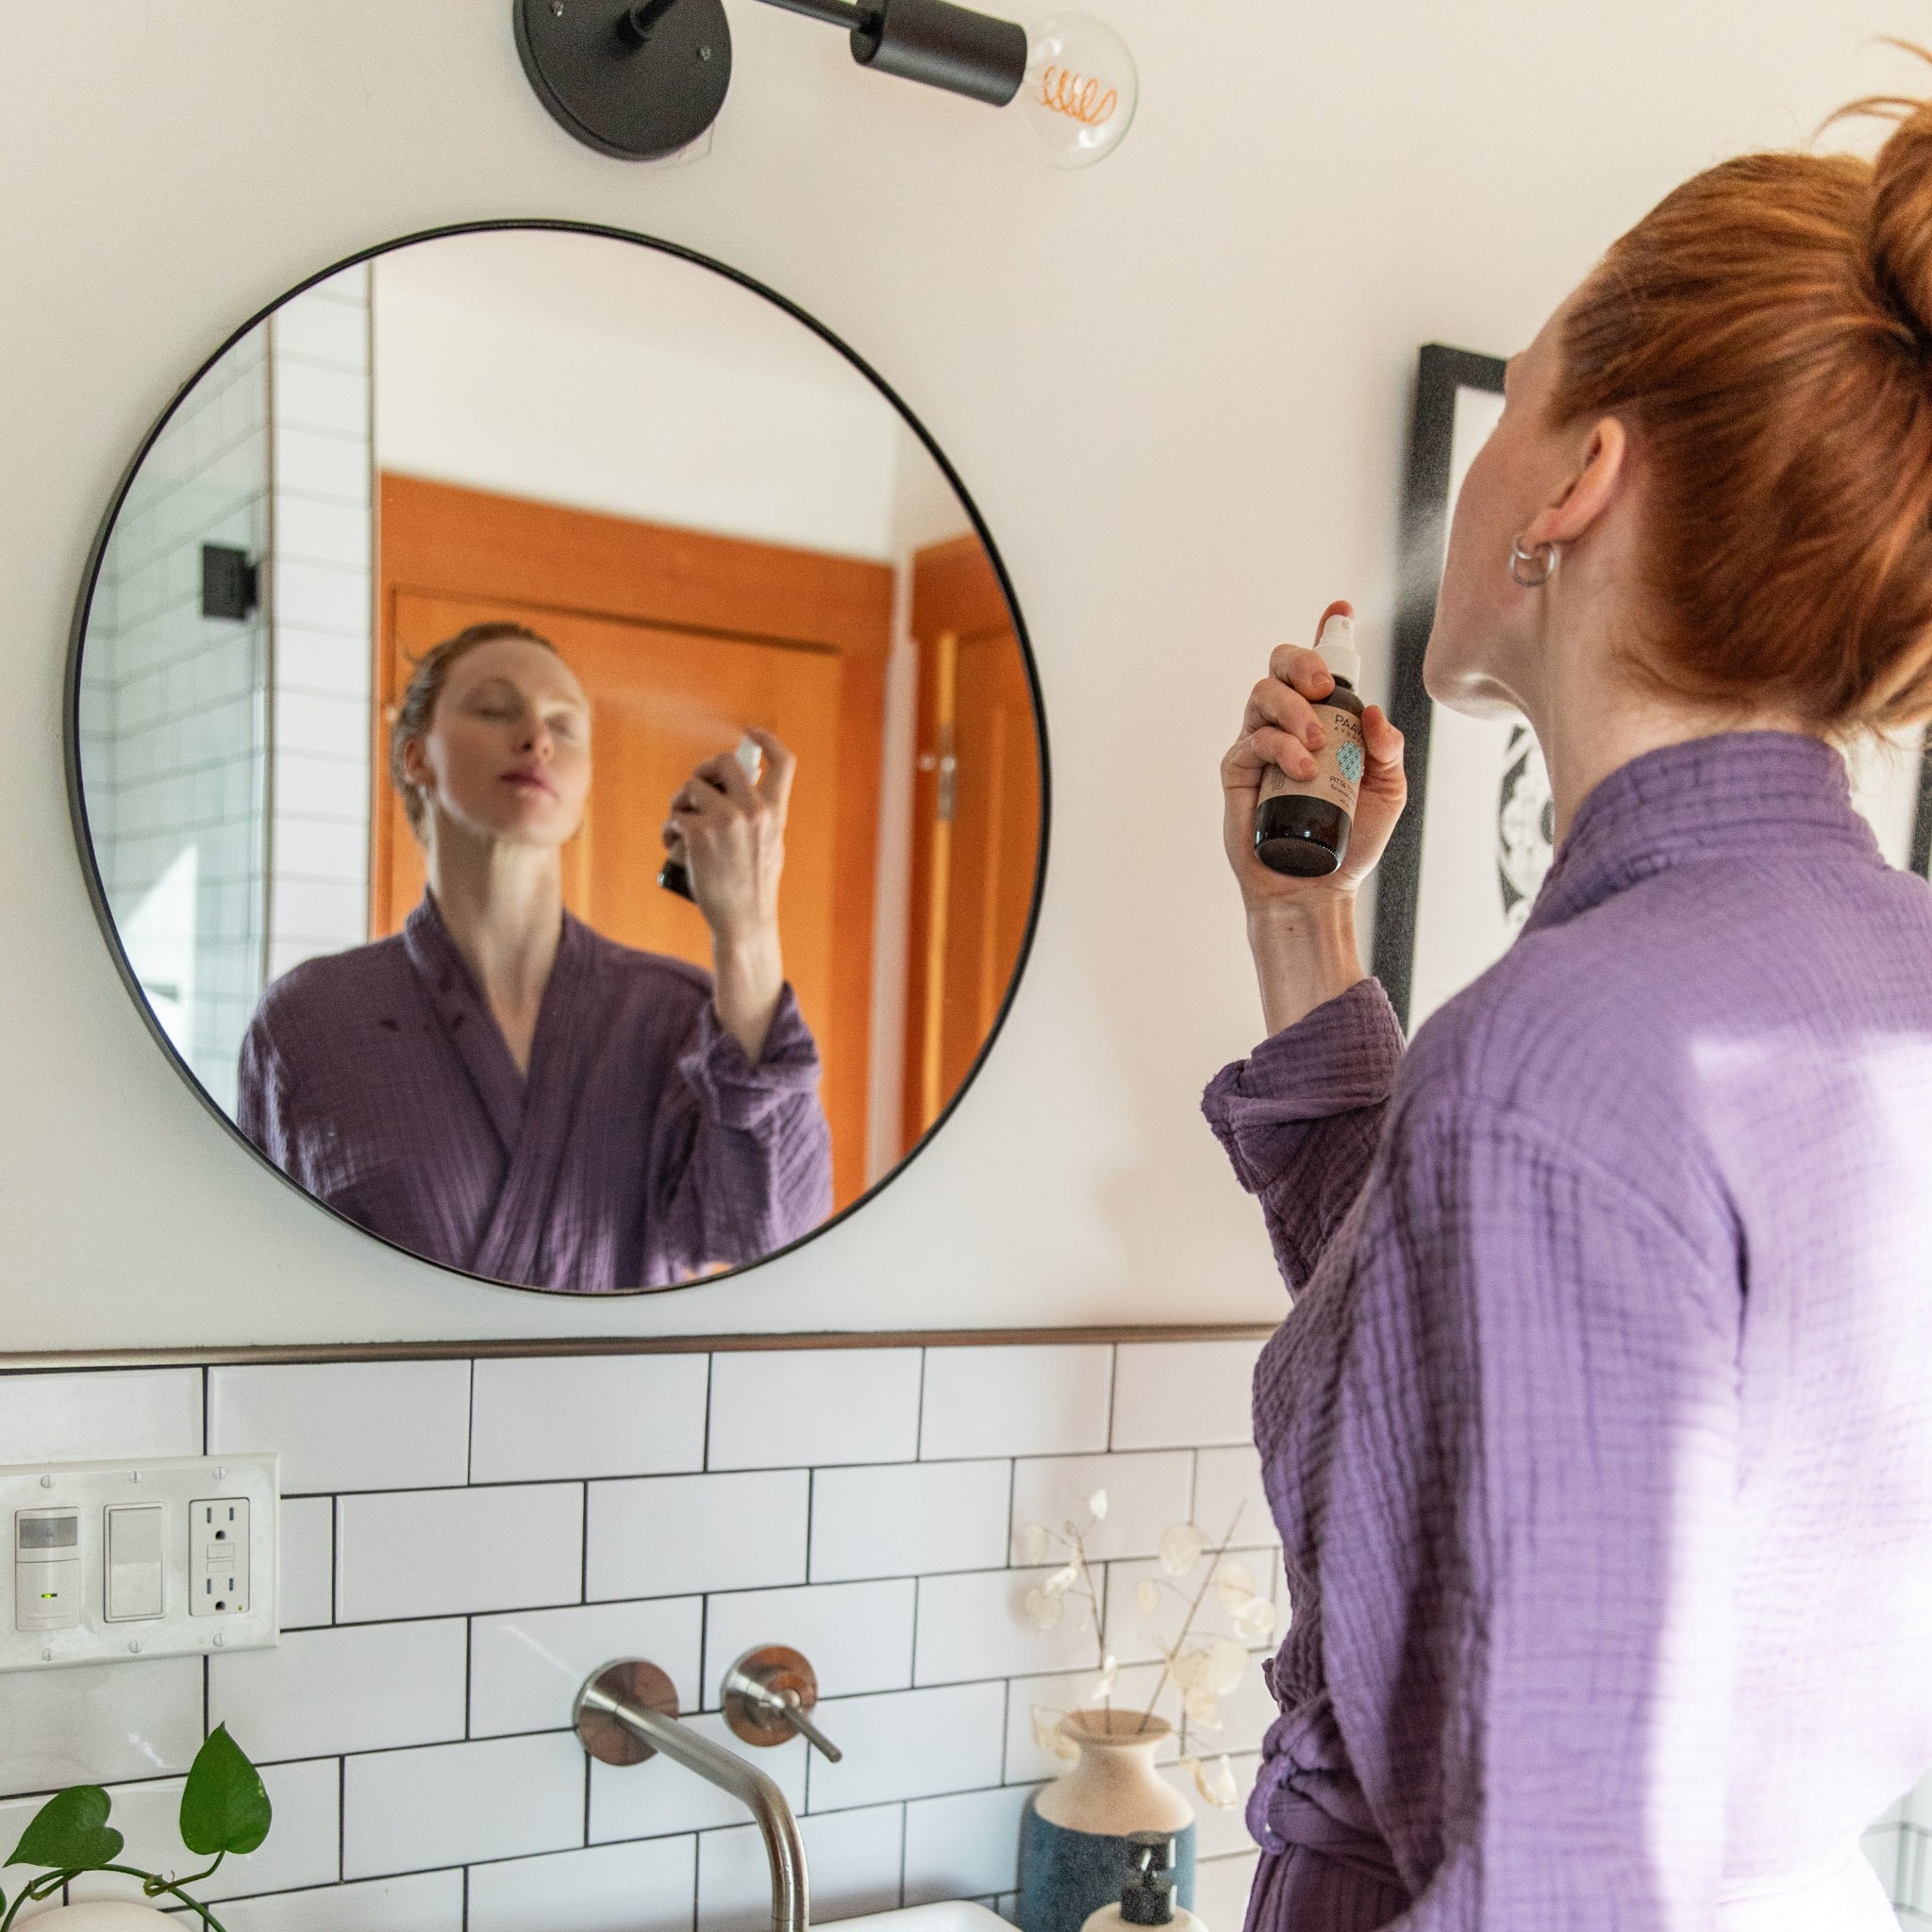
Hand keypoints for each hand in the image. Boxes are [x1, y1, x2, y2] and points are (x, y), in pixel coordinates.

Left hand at [662, 728, 795, 947]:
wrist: (743, 921)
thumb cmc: (754, 886)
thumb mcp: (772, 845)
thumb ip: (761, 815)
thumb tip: (739, 788)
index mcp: (775, 812)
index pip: (782, 762)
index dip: (766, 739)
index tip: (750, 732)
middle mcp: (753, 810)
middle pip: (725, 761)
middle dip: (704, 770)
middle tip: (696, 788)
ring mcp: (725, 820)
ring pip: (692, 788)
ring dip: (681, 803)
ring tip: (680, 827)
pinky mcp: (699, 833)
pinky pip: (676, 817)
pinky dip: (670, 831)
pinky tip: (674, 847)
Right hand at [1221, 600, 1406, 915]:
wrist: (1317, 887)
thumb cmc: (1353, 839)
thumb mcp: (1388, 790)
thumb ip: (1388, 748)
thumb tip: (1375, 712)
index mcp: (1326, 720)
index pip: (1320, 668)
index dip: (1327, 631)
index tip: (1340, 609)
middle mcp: (1288, 724)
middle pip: (1280, 665)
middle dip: (1302, 662)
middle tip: (1325, 688)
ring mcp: (1260, 744)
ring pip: (1263, 695)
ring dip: (1293, 709)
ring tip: (1318, 744)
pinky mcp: (1239, 771)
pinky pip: (1253, 739)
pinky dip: (1281, 746)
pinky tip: (1303, 769)